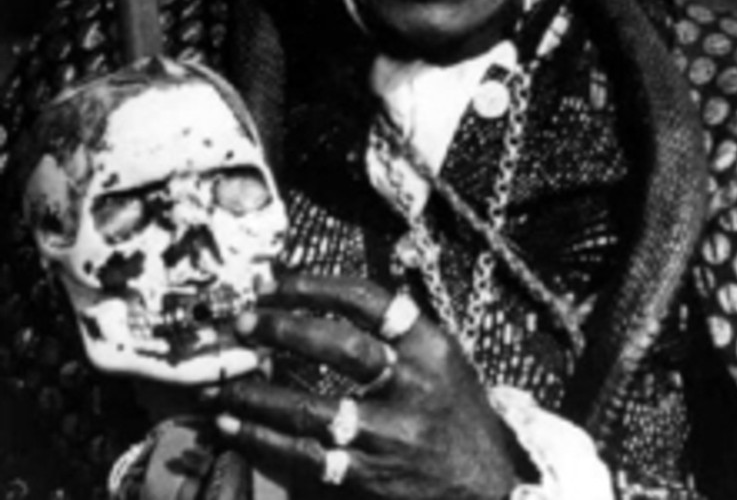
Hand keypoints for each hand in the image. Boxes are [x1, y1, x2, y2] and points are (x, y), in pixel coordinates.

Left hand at [206, 273, 518, 499]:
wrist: (489, 491)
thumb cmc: (457, 418)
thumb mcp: (444, 361)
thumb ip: (398, 332)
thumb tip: (328, 298)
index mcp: (431, 347)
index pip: (368, 300)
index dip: (314, 287)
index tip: (274, 283)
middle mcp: (414, 387)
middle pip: (340, 346)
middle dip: (282, 329)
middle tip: (243, 322)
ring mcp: (391, 437)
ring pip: (310, 409)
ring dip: (258, 393)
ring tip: (222, 381)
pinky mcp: (369, 479)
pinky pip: (305, 457)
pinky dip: (263, 440)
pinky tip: (235, 425)